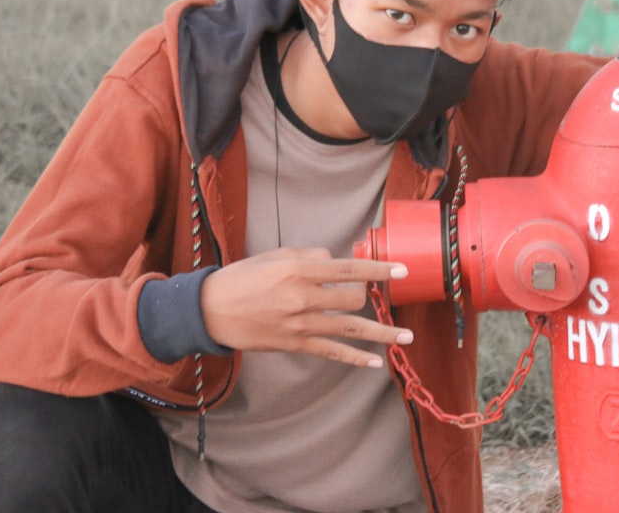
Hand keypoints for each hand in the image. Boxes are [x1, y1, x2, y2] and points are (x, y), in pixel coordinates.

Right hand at [199, 248, 412, 367]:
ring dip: (383, 334)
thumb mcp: (276, 255)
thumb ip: (312, 255)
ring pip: (352, 329)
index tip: (403, 269)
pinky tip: (375, 363)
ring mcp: (301, 324)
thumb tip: (338, 262)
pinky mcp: (296, 344)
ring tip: (407, 337)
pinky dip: (356, 359)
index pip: (350, 269)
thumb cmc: (243, 277)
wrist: (211, 310)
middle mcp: (303, 297)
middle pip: (354, 299)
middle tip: (367, 291)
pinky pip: (333, 352)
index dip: (380, 269)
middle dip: (368, 294)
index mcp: (299, 270)